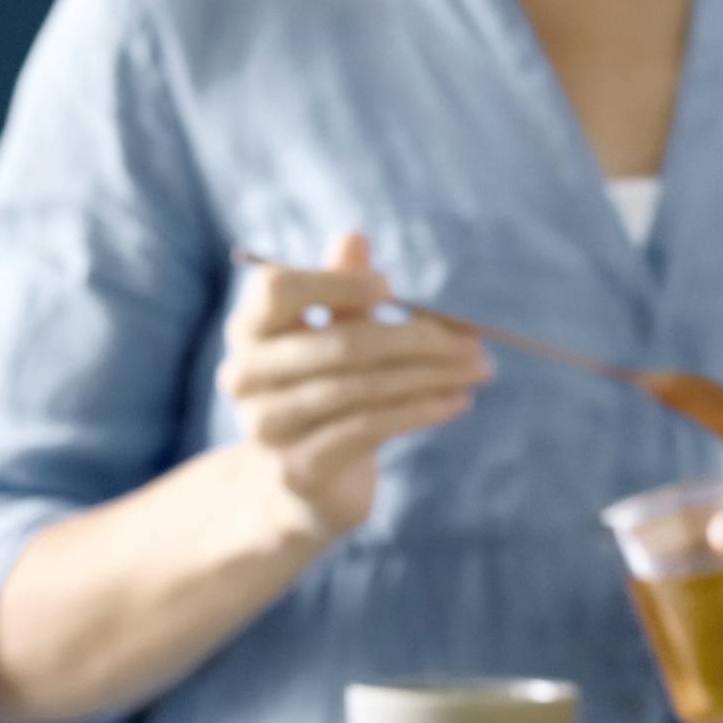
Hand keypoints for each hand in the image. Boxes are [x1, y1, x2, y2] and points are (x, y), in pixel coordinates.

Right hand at [217, 229, 487, 544]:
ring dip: (430, 377)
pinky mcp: (297, 470)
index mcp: (249, 329)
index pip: (277, 288)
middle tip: (472, 342)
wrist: (300, 486)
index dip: (337, 281)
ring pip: (361, 389)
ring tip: (478, 369)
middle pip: (340, 344)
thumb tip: (353, 235)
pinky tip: (456, 401)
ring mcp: (266, 427)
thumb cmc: (324, 390)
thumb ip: (340, 290)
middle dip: (416, 340)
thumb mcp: (333, 333)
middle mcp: (244, 376)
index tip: (391, 288)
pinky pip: (368, 429)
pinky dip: (420, 411)